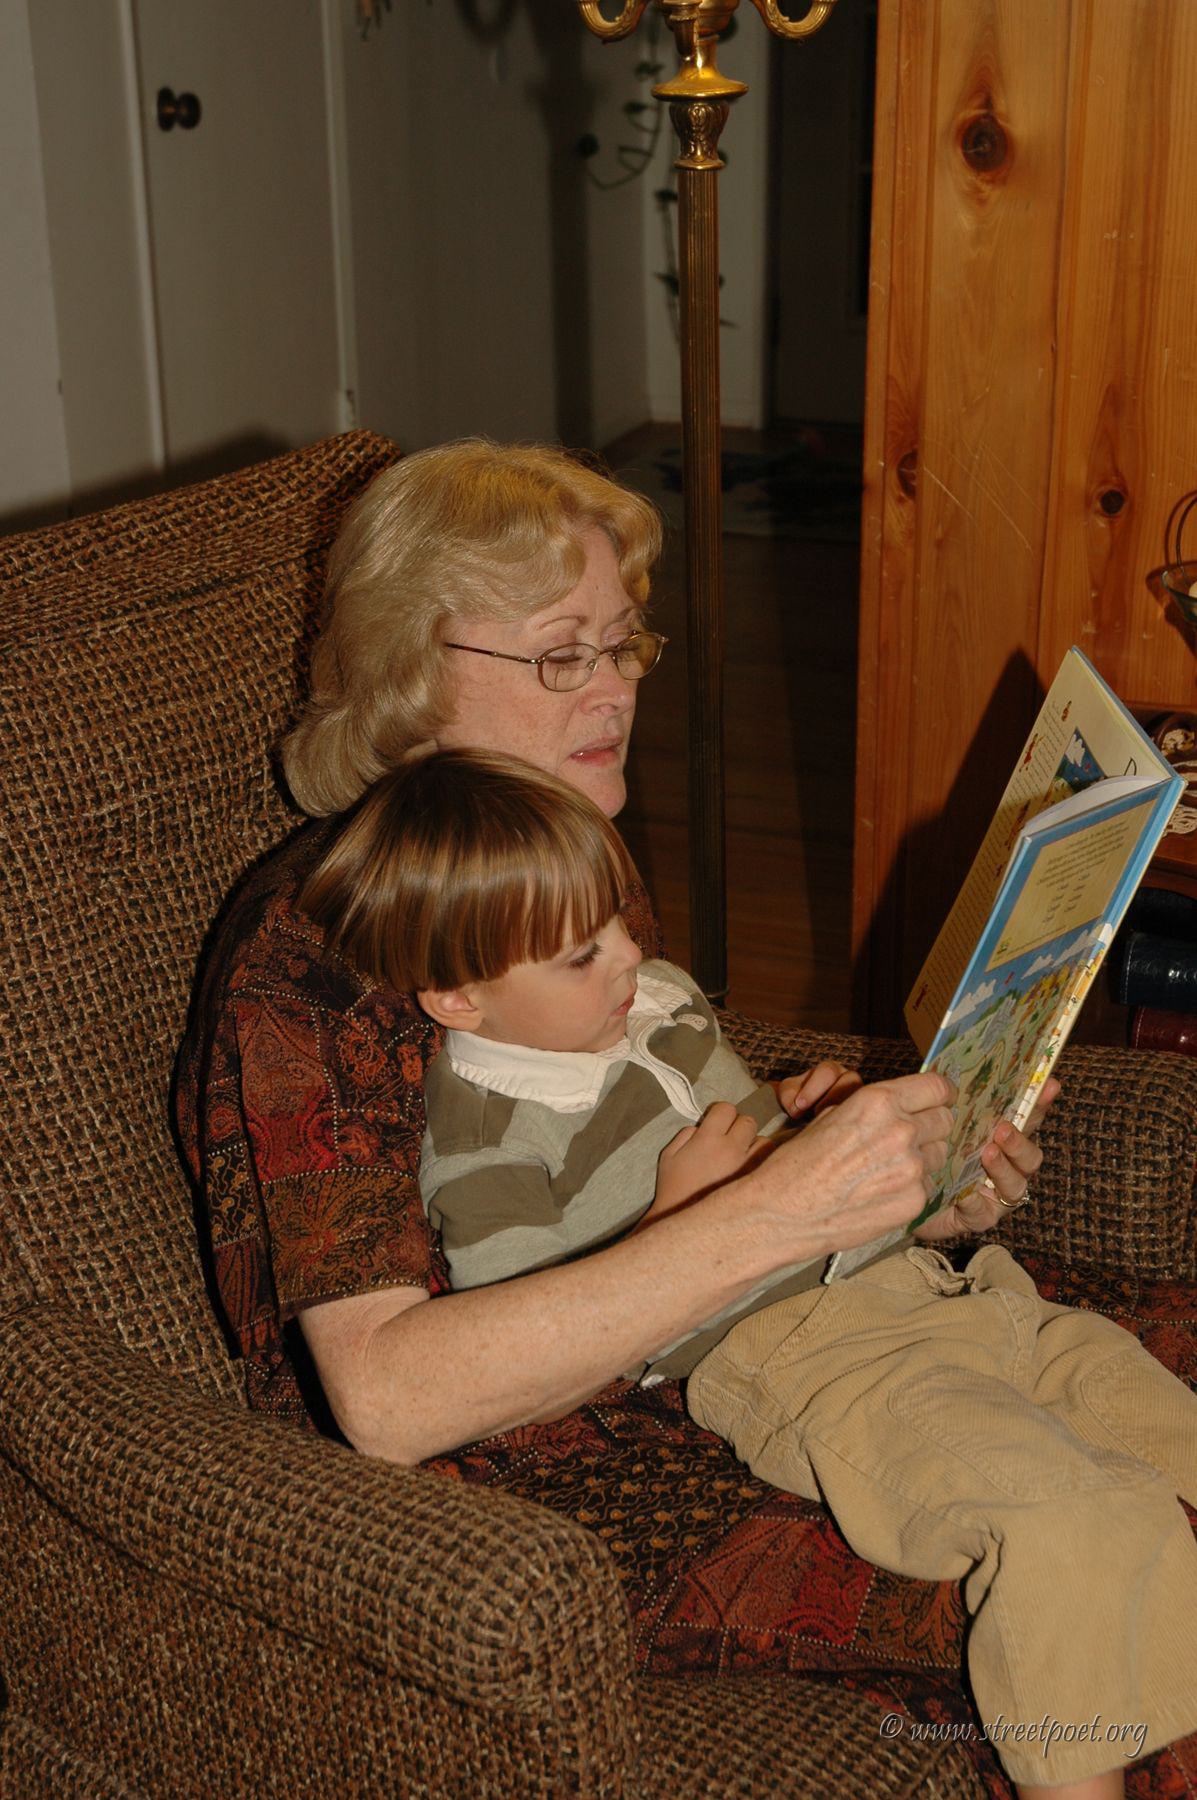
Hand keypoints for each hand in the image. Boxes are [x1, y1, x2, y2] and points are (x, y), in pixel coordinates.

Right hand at [647, 1102, 766, 1221]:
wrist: (683, 1220)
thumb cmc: (673, 1187)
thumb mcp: (669, 1155)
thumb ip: (686, 1134)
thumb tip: (704, 1126)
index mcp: (708, 1139)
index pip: (726, 1108)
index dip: (720, 1113)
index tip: (716, 1122)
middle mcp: (731, 1149)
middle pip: (748, 1121)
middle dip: (737, 1126)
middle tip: (729, 1139)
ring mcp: (748, 1166)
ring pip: (763, 1140)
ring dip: (753, 1144)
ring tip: (741, 1155)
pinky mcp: (757, 1181)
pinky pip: (769, 1162)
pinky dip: (762, 1161)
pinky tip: (751, 1169)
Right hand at [740, 1072, 956, 1259]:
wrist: (783, 1212)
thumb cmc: (799, 1162)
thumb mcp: (833, 1115)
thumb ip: (875, 1108)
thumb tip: (904, 1108)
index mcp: (879, 1102)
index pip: (937, 1087)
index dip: (938, 1093)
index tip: (935, 1099)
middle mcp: (901, 1130)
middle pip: (945, 1120)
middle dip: (931, 1124)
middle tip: (910, 1135)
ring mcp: (911, 1168)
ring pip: (938, 1153)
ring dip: (922, 1156)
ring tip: (889, 1166)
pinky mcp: (913, 1201)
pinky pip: (927, 1185)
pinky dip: (912, 1186)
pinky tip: (882, 1191)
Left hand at [916, 1076, 1060, 1239]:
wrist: (903, 1193)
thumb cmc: (926, 1151)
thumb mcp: (941, 1124)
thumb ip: (956, 1104)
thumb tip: (955, 1076)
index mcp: (1002, 1139)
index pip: (1027, 1119)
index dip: (1041, 1102)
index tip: (1050, 1085)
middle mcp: (1009, 1167)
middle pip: (1030, 1156)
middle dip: (1020, 1141)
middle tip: (1002, 1129)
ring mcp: (998, 1195)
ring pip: (1016, 1184)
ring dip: (1003, 1167)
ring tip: (987, 1153)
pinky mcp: (980, 1217)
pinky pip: (982, 1211)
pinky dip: (975, 1200)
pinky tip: (965, 1193)